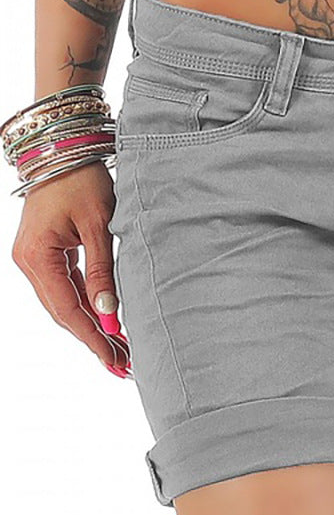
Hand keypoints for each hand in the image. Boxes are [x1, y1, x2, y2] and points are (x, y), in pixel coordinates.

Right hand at [11, 161, 130, 375]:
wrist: (64, 149)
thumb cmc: (82, 179)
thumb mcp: (98, 225)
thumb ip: (103, 270)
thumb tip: (110, 312)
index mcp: (37, 258)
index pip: (68, 310)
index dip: (93, 337)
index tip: (115, 359)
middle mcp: (30, 263)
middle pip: (64, 313)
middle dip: (94, 339)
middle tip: (122, 365)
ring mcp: (37, 259)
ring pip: (66, 304)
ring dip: (92, 326)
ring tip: (119, 351)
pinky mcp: (48, 254)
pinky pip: (67, 288)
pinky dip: (87, 306)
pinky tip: (106, 322)